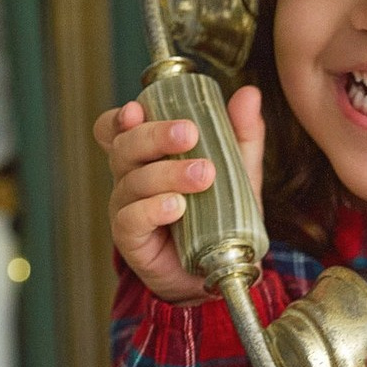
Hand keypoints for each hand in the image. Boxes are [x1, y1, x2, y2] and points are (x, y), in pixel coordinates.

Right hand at [92, 85, 265, 303]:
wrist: (220, 272)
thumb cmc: (219, 218)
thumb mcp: (237, 174)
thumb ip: (241, 136)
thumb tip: (249, 94)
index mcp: (148, 157)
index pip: (117, 129)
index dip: (120, 117)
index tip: (138, 108)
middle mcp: (131, 178)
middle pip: (124, 146)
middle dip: (155, 136)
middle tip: (188, 134)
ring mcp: (128, 209)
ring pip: (132, 181)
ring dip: (166, 174)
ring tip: (202, 175)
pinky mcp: (132, 241)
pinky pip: (132, 219)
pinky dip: (152, 209)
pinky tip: (175, 206)